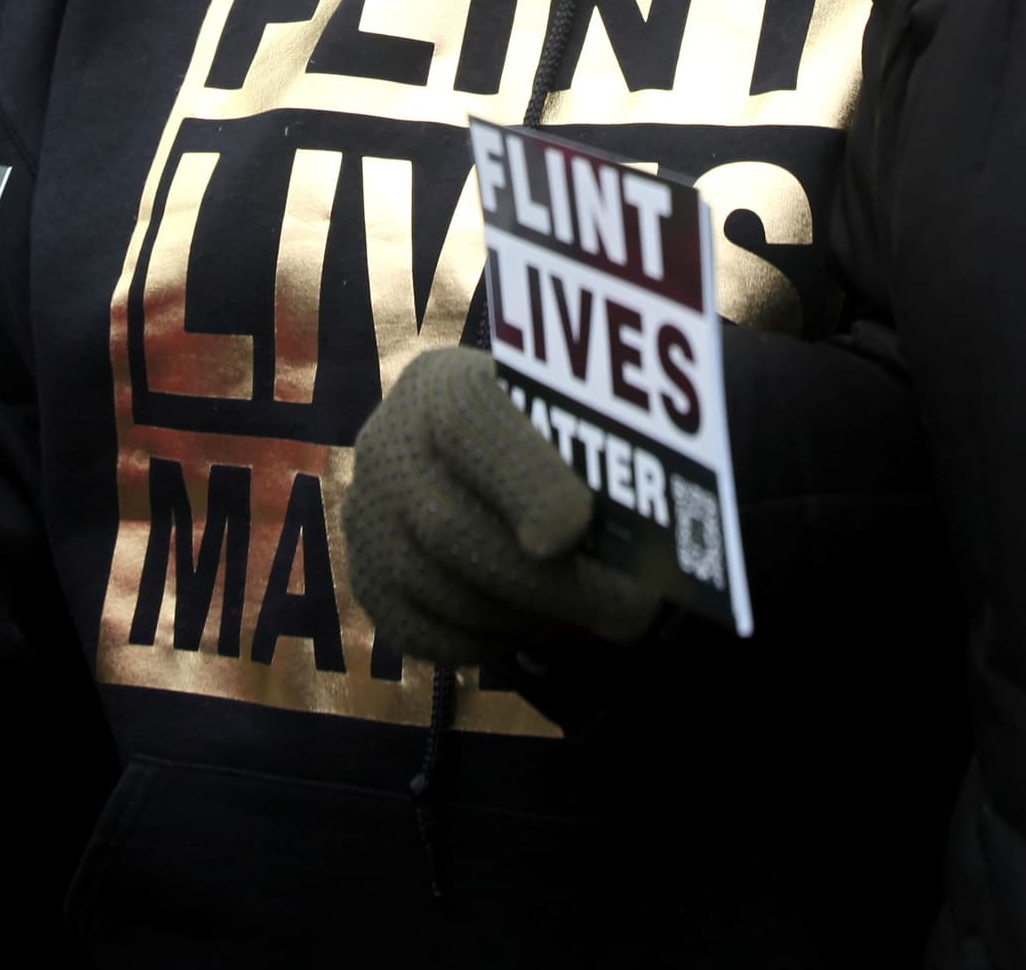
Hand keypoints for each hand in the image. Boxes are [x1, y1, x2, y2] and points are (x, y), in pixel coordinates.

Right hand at [343, 344, 658, 669]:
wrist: (491, 467)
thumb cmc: (553, 440)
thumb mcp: (577, 421)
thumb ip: (605, 452)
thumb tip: (658, 524)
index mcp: (445, 386)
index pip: (470, 422)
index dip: (518, 478)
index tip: (573, 530)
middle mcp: (390, 442)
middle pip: (451, 526)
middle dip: (548, 581)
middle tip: (628, 612)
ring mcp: (368, 514)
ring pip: (440, 590)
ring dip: (525, 614)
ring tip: (589, 613)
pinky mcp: (367, 577)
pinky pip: (422, 634)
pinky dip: (485, 641)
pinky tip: (531, 622)